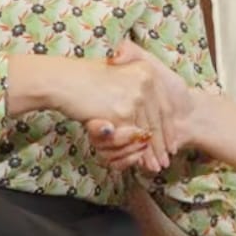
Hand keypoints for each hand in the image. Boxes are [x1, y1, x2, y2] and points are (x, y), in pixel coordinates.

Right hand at [80, 38, 194, 173]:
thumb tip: (148, 110)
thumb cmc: (86, 77)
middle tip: (165, 160)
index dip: (168, 127)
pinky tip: (142, 162)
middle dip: (163, 144)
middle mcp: (146, 82)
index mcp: (147, 71)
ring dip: (153, 152)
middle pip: (159, 121)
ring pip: (149, 131)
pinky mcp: (122, 114)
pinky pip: (133, 138)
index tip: (171, 142)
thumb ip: (135, 83)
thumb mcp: (118, 69)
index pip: (164, 105)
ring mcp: (135, 98)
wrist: (64, 80)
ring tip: (156, 166)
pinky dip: (138, 153)